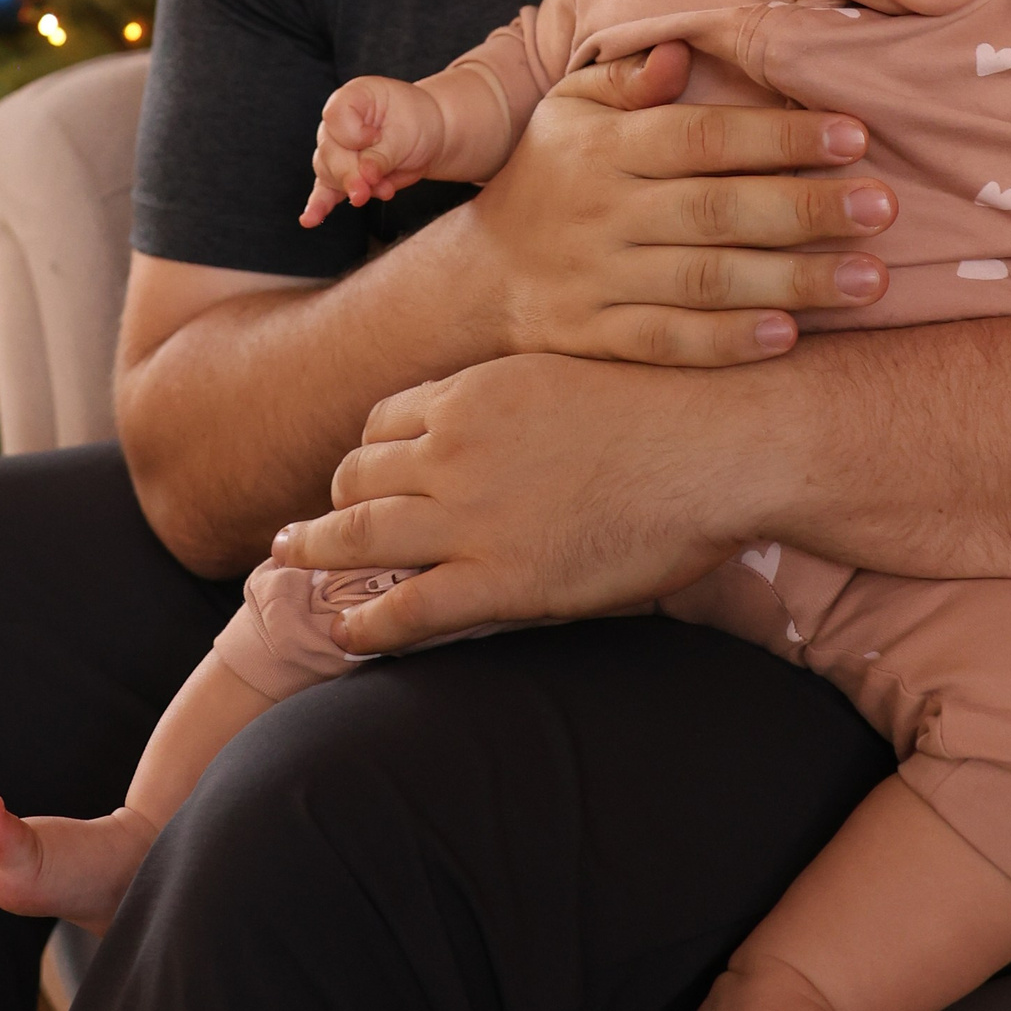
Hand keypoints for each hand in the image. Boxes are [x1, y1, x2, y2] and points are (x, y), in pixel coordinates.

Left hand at [271, 353, 767, 651]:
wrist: (719, 444)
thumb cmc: (672, 407)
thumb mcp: (574, 377)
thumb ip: (522, 403)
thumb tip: (514, 427)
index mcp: (474, 392)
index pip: (385, 420)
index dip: (368, 452)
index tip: (363, 476)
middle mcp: (454, 447)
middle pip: (357, 473)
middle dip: (330, 502)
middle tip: (306, 527)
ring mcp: (469, 515)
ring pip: (358, 534)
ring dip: (315, 552)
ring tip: (292, 568)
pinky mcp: (498, 580)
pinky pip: (402, 608)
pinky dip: (362, 623)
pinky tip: (345, 633)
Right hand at [302, 74, 445, 226]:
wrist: (431, 134)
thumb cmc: (418, 122)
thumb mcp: (406, 132)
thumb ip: (382, 155)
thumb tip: (364, 178)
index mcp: (351, 98)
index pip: (335, 117)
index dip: (354, 134)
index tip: (377, 136)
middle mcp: (336, 124)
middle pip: (329, 151)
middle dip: (351, 173)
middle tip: (369, 187)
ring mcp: (336, 149)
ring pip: (328, 173)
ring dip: (353, 187)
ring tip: (384, 191)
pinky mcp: (342, 175)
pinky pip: (325, 190)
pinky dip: (320, 205)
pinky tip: (310, 219)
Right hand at [461, 41, 895, 366]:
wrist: (477, 279)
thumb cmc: (551, 177)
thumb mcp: (569, 110)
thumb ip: (628, 80)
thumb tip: (682, 51)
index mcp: (607, 149)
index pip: (702, 137)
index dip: (777, 137)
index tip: (853, 135)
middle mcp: (604, 214)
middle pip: (716, 211)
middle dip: (805, 210)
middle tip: (884, 208)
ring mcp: (599, 281)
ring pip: (704, 282)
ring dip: (791, 282)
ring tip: (870, 279)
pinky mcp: (598, 340)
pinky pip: (667, 343)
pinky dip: (727, 343)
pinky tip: (789, 338)